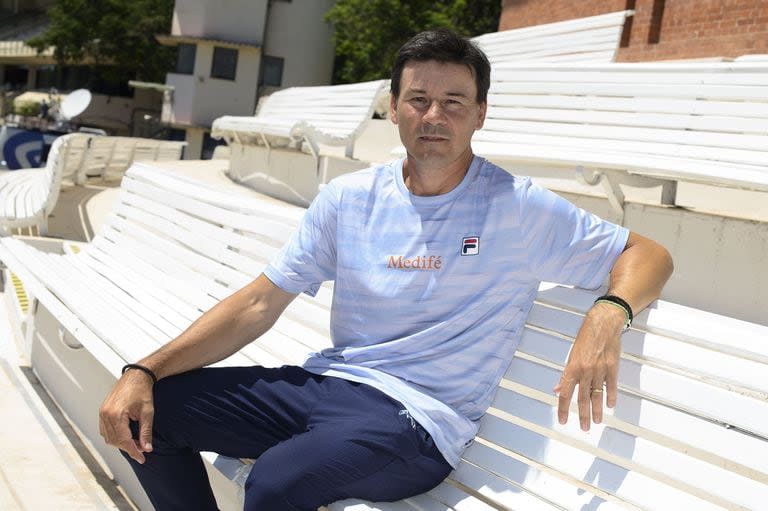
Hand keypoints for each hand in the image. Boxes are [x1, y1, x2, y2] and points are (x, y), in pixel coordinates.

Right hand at [99, 370, 154, 463]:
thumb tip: (147, 448)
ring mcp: (102, 413)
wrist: (136, 376)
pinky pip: (105, 430)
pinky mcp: (102, 411)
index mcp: (116, 415)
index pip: (124, 440)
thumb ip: (146, 432)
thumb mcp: (148, 413)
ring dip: (121, 443)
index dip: (133, 451)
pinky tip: (126, 436)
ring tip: (136, 443)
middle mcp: (106, 414)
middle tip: (142, 450)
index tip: (142, 458)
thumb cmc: (142, 391)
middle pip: (115, 441)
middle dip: (128, 447)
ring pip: (109, 437)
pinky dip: (115, 436)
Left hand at [553, 303, 624, 430]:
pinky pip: (611, 385)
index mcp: (572, 367)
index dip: (563, 408)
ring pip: (597, 395)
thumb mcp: (571, 354)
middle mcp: (585, 370)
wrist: (603, 323)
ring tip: (597, 421)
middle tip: (584, 428)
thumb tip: (558, 389)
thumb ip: (566, 374)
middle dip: (582, 415)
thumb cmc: (585, 337)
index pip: (565, 393)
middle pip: (582, 398)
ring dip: (597, 410)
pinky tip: (610, 406)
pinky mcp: (612, 367)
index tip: (563, 420)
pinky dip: (611, 396)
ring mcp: (600, 369)